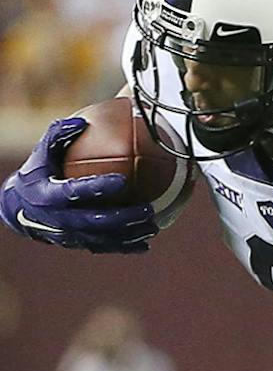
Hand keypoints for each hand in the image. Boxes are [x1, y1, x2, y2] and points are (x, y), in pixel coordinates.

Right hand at [0, 117, 156, 252]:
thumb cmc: (37, 174)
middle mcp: (60, 219)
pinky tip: (145, 244)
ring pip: (104, 239)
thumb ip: (58, 135)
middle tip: (147, 210)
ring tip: (153, 226)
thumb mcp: (41, 153)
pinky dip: (125, 247)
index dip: (98, 188)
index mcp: (49, 195)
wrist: (21, 207)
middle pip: (96, 221)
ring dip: (130, 235)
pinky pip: (104, 248)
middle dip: (123, 218)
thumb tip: (81, 122)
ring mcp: (70, 234)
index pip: (76, 192)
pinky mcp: (78, 243)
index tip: (122, 181)